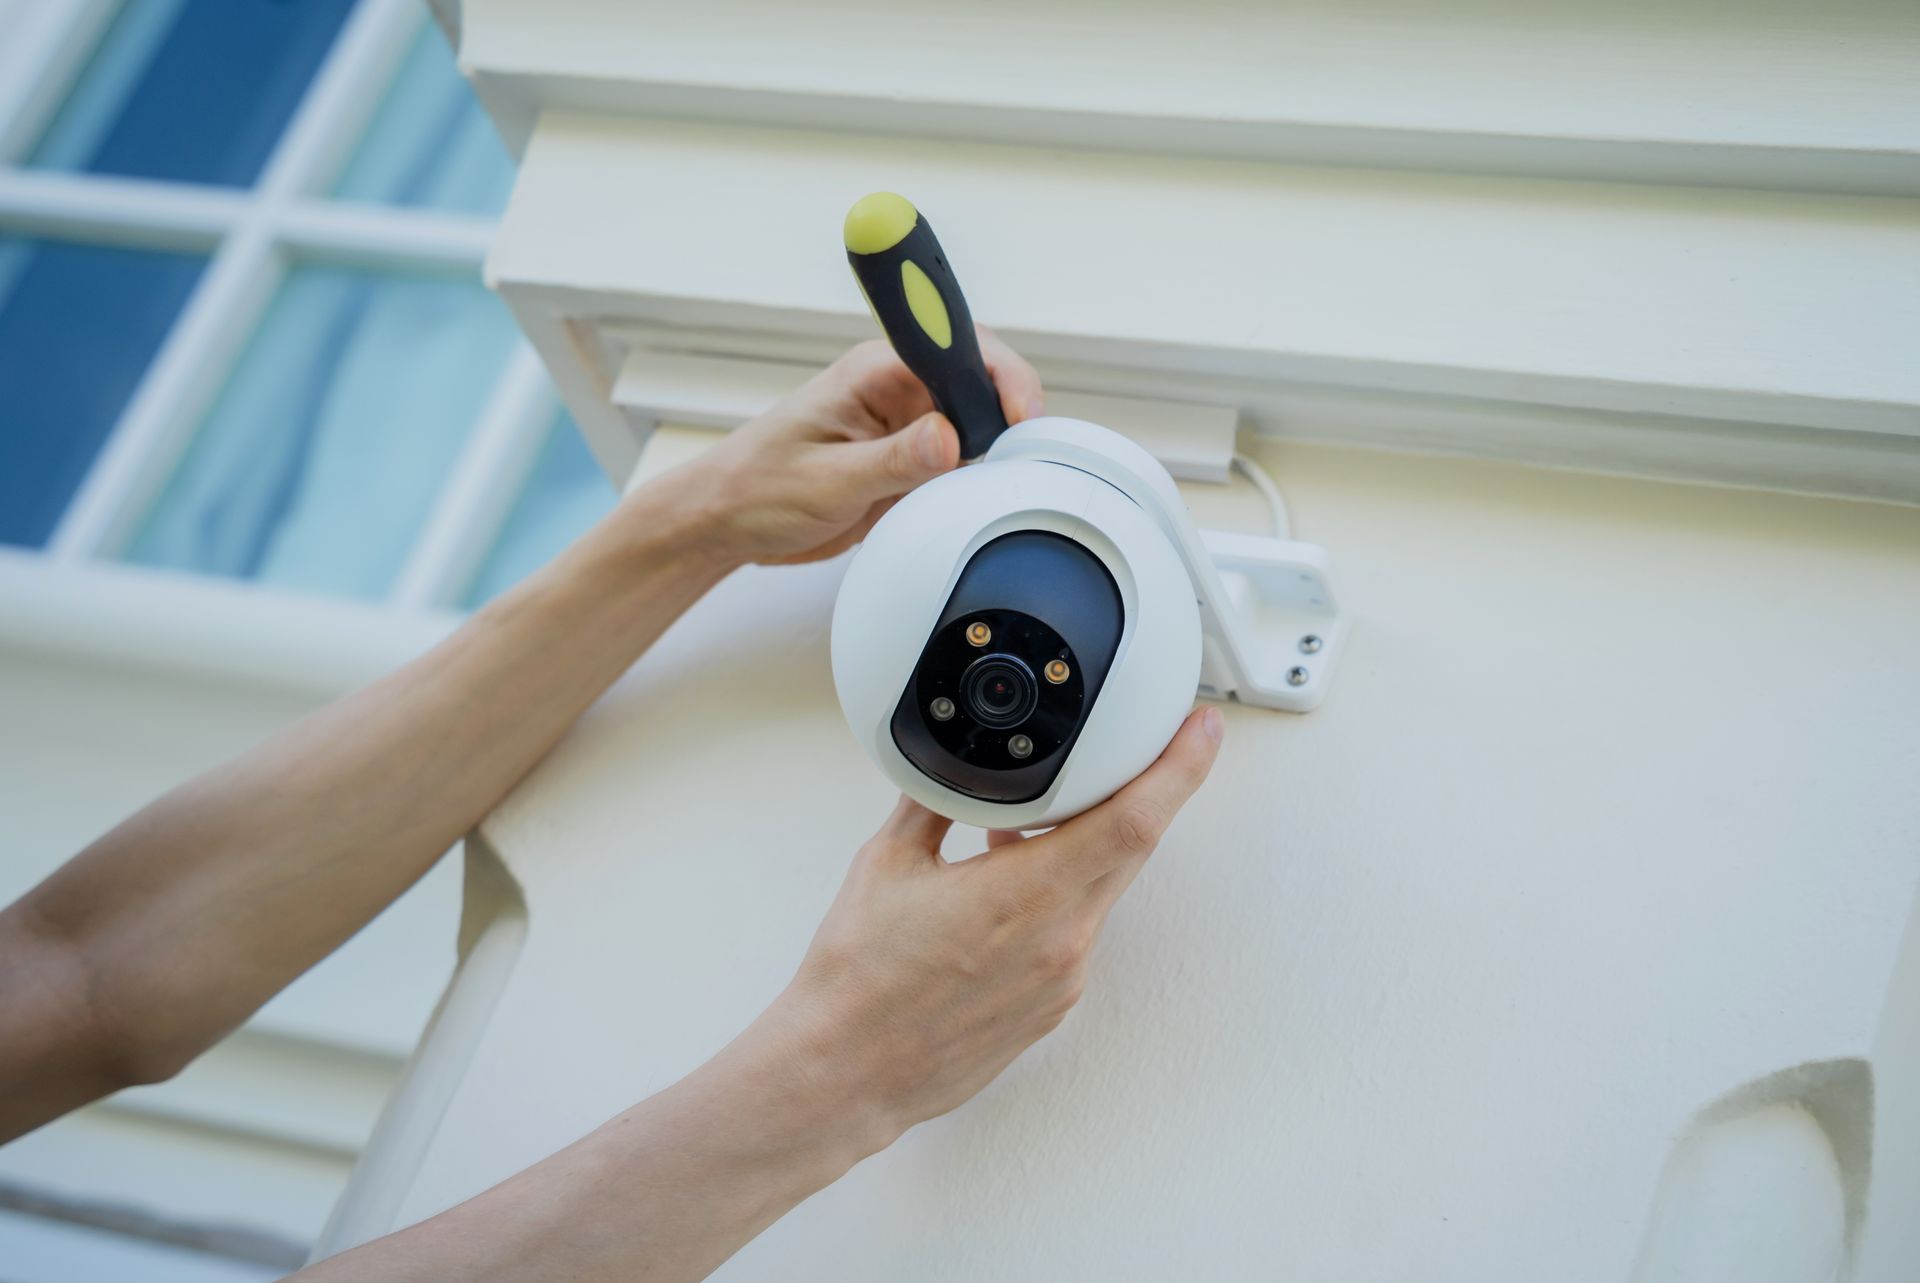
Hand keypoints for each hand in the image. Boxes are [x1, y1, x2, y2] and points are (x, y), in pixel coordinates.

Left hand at [656, 328, 1043, 566]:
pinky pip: (959, 462)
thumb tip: (950, 437)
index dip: (999, 374)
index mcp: (875, 372)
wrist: (725, 523)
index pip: (956, 345)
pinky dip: (973, 481)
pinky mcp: (907, 462)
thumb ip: (892, 459)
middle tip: (1016, 460)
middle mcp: (897, 391)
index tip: (1021, 413)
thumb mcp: (827, 480)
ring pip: (977, 424)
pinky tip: (969, 502)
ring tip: (994, 485)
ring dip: (993, 451)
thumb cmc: (757, 488)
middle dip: (1008, 416)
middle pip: (980, 382)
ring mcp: (906, 427)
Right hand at [749, 706, 1224, 1146]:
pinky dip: (1056, 900)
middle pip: (1131, 851)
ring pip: (1098, 893)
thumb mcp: (888, 862)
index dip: (1178, 770)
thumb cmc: (858, 980)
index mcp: (1026, 897)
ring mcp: (1061, 983)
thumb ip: (933, 802)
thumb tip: (952, 766)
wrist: (843, 1071)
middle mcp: (1060, 943)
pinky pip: (1073, 935)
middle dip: (1140, 796)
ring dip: (1081, 851)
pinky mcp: (1051, 1009)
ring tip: (1024, 832)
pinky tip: (1006, 891)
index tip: (1202, 732)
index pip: (1133, 822)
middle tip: (1138, 752)